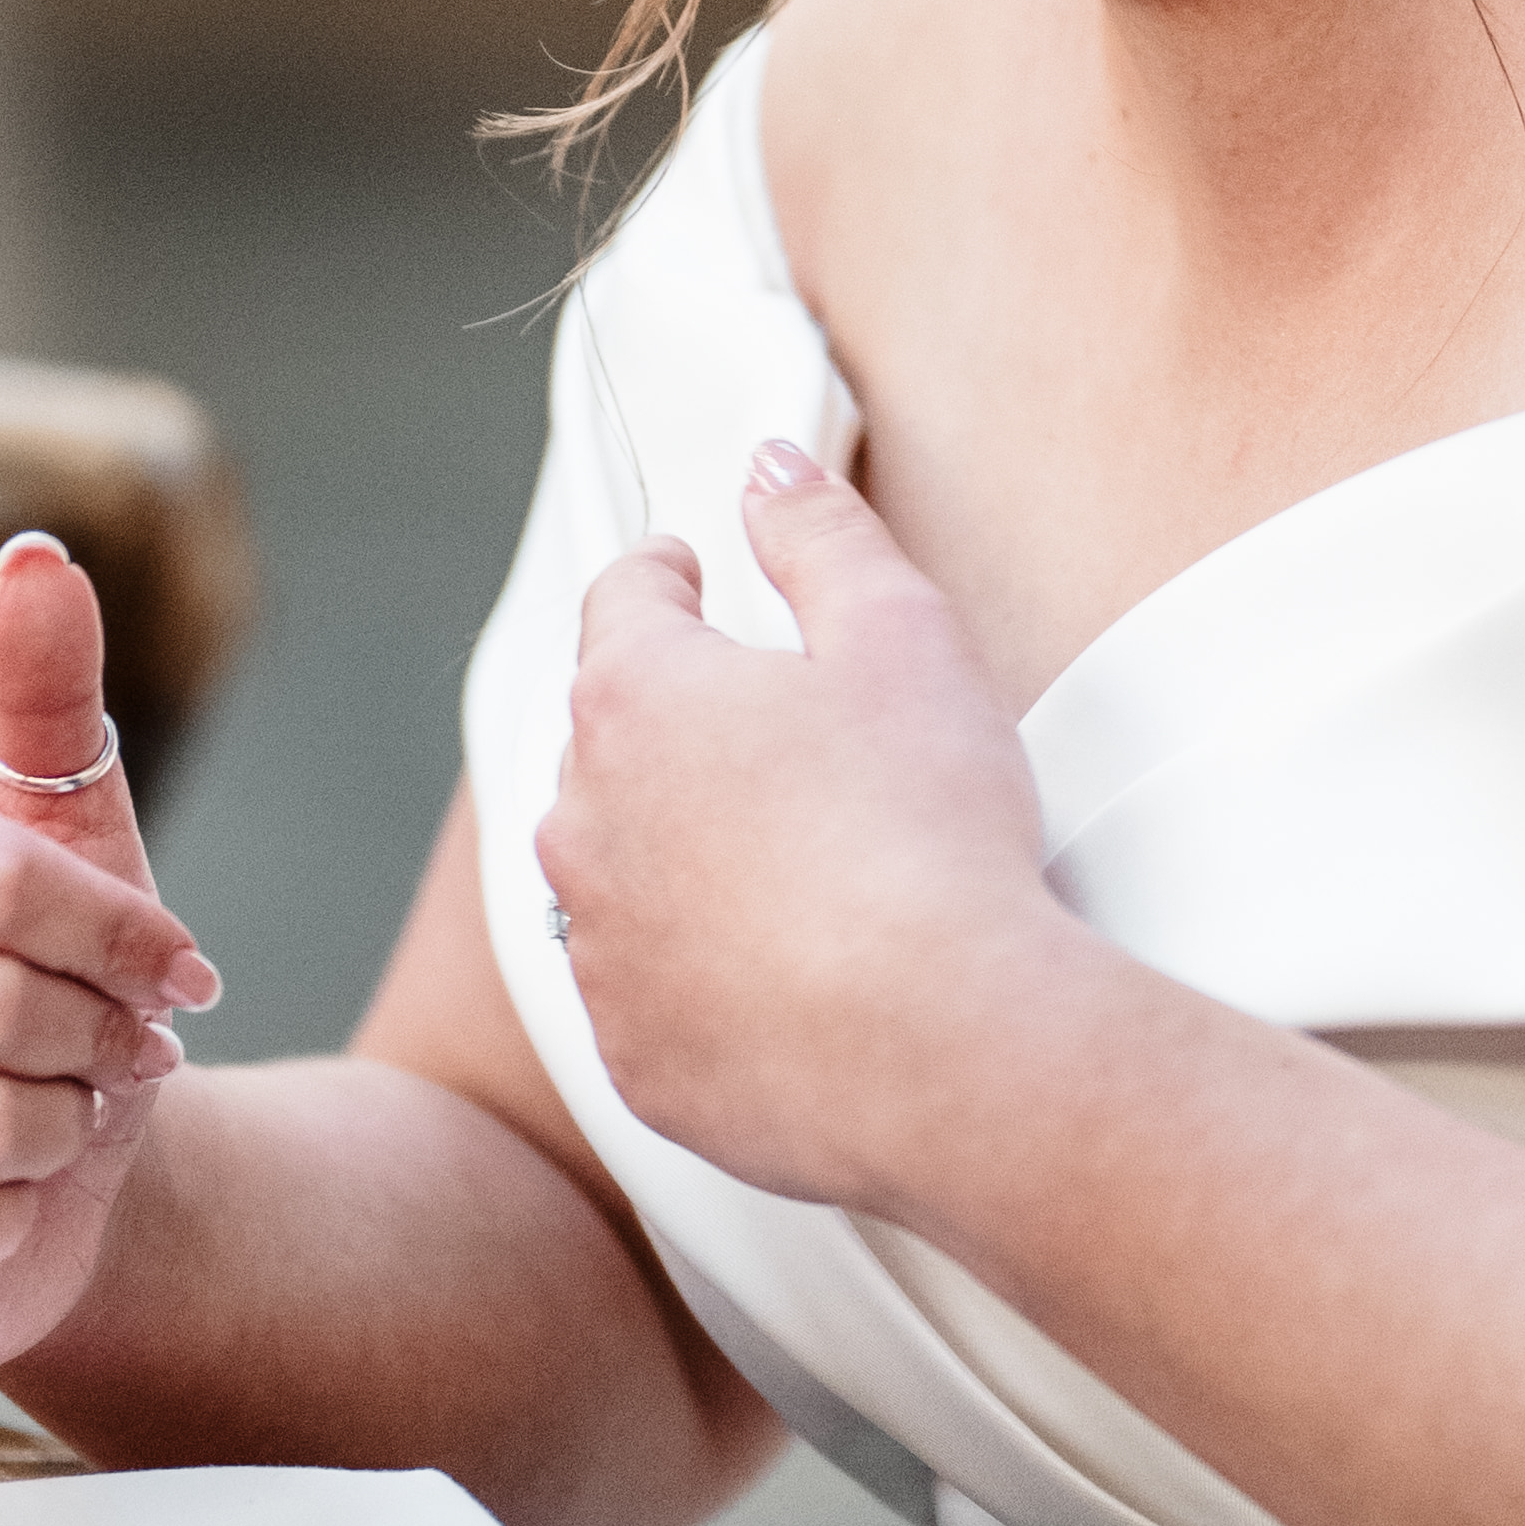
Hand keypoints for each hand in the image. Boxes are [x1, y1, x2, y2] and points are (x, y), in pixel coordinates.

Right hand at [0, 535, 220, 1381]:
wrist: (53, 1182)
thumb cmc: (43, 993)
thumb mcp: (66, 837)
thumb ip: (45, 694)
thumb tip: (34, 559)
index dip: (115, 926)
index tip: (173, 964)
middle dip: (94, 1036)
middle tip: (106, 1054)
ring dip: (62, 1128)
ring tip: (50, 1121)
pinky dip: (11, 1222)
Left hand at [537, 446, 1080, 1218]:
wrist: (938, 1047)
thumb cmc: (924, 830)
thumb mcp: (901, 633)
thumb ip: (821, 534)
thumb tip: (768, 470)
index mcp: (636, 700)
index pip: (622, 601)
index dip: (664, 576)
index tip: (691, 576)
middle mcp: (586, 823)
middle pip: (609, 739)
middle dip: (674, 719)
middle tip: (770, 723)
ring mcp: (601, 950)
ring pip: (617, 869)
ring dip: (677, 847)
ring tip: (783, 854)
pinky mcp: (636, 1055)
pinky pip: (649, 988)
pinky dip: (697, 965)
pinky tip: (784, 966)